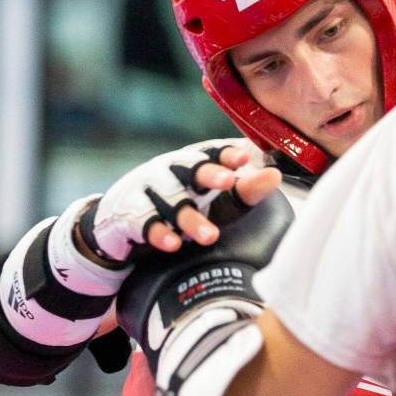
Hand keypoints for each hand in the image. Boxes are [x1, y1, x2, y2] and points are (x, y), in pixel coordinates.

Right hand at [77, 142, 281, 264]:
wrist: (119, 221)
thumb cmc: (179, 205)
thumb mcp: (214, 198)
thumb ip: (245, 189)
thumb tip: (275, 175)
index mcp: (192, 163)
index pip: (211, 152)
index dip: (227, 154)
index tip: (245, 158)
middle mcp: (170, 172)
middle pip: (190, 168)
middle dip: (209, 173)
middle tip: (229, 181)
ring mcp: (148, 191)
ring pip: (171, 202)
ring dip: (190, 218)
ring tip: (211, 236)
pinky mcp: (131, 215)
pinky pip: (144, 223)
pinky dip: (159, 233)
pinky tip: (173, 244)